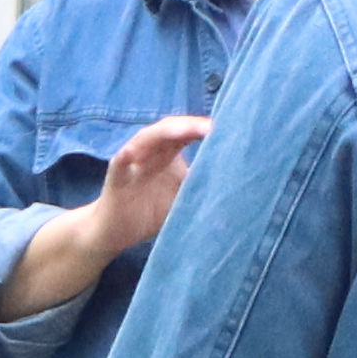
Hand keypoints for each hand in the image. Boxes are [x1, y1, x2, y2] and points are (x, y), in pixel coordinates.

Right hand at [10, 114, 212, 313]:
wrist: (115, 232)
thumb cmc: (151, 213)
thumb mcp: (183, 197)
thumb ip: (202, 185)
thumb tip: (240, 184)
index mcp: (168, 154)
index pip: (187, 134)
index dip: (204, 129)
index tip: (230, 130)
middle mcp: (150, 152)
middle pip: (169, 129)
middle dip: (190, 125)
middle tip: (213, 127)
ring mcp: (132, 161)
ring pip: (146, 138)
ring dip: (166, 132)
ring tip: (186, 129)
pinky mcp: (116, 175)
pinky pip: (121, 160)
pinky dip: (129, 154)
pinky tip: (137, 153)